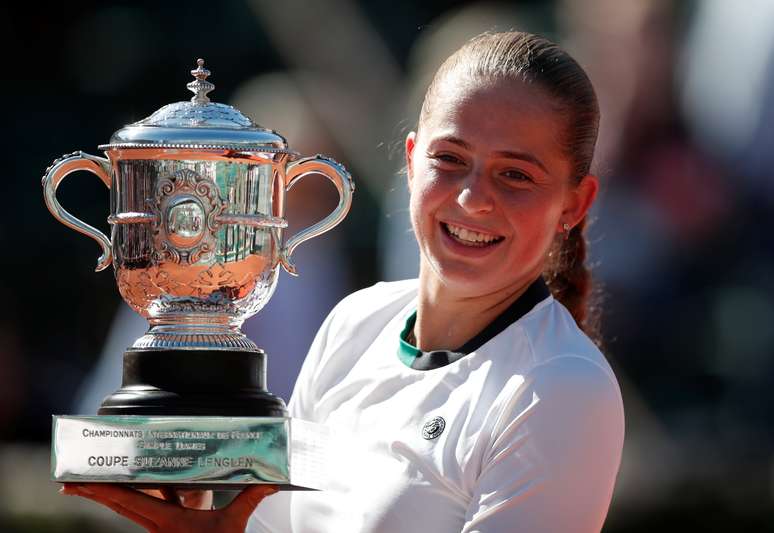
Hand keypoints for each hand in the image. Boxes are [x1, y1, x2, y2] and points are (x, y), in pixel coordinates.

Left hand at [61, 483, 276, 532]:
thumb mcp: (233, 525)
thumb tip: (269, 482)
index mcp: (167, 522)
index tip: (77, 483)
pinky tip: (125, 493)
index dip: (102, 490)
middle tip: (68, 481)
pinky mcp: (165, 531)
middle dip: (93, 492)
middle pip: (118, 505)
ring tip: (85, 485)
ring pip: (126, 510)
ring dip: (107, 497)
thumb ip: (248, 499)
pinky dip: (129, 501)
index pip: (128, 501)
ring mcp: (158, 530)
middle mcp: (156, 526)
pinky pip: (143, 512)